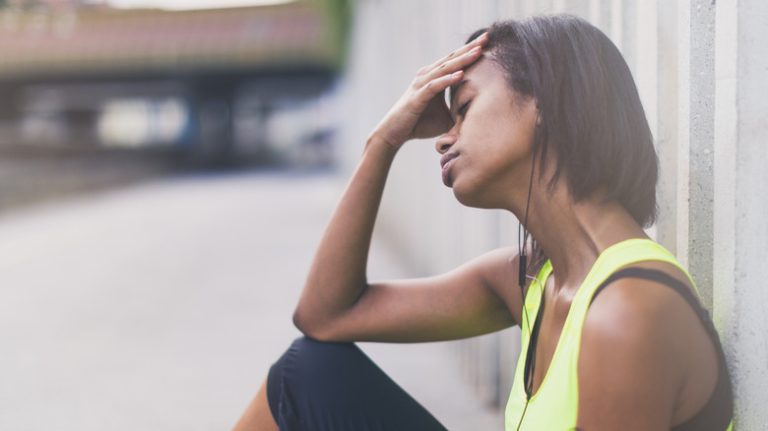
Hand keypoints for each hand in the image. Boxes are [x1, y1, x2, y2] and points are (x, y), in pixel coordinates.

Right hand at [370, 32, 487, 148]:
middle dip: (469, 48)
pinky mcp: (417, 97)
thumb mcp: (446, 116)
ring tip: (478, 52)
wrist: (395, 133)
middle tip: (486, 37)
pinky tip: (461, 75)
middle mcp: (427, 76)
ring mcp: (421, 85)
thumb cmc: (420, 124)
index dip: (470, 50)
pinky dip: (448, 80)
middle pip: (451, 58)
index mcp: (434, 77)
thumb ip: (460, 111)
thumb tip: (481, 116)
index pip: (455, 60)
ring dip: (462, 60)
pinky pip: (434, 86)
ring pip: (444, 69)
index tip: (488, 41)